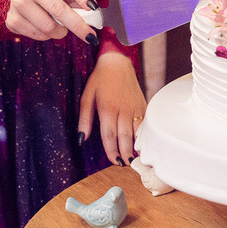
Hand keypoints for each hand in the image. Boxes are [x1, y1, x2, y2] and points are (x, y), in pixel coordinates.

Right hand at [6, 0, 97, 44]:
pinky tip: (44, 28)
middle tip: (90, 36)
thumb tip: (93, 10)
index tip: (93, 9)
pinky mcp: (12, 19)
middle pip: (59, 10)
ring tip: (60, 28)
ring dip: (60, 32)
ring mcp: (19, 3)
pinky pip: (37, 35)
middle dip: (78, 26)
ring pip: (48, 27)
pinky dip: (46, 36)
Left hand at [78, 50, 146, 165]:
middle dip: (125, 153)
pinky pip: (145, 124)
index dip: (111, 151)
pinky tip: (143, 144)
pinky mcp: (143, 105)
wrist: (118, 62)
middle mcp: (123, 109)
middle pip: (125, 137)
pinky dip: (144, 135)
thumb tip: (81, 139)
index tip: (113, 161)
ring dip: (136, 147)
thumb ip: (84, 120)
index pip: (109, 136)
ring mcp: (135, 107)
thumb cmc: (100, 80)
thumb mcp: (86, 97)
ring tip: (135, 160)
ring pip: (137, 132)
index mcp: (107, 108)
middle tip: (125, 165)